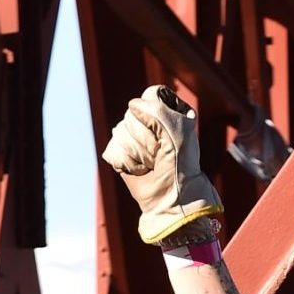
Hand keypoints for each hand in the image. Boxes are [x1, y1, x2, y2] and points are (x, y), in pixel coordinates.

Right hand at [102, 85, 223, 244]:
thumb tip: (133, 106)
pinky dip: (127, 163)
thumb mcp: (177, 133)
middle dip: (148, 138)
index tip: (169, 134)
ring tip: (152, 164)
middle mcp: (149, 122)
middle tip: (161, 154)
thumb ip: (157, 110)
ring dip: (139, 153)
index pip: (152, 96)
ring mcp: (133, 137)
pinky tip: (141, 170)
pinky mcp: (119, 152)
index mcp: (168, 112)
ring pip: (121, 131)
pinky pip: (113, 148)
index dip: (157, 114)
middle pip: (133, 113)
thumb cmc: (180, 166)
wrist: (172, 198)